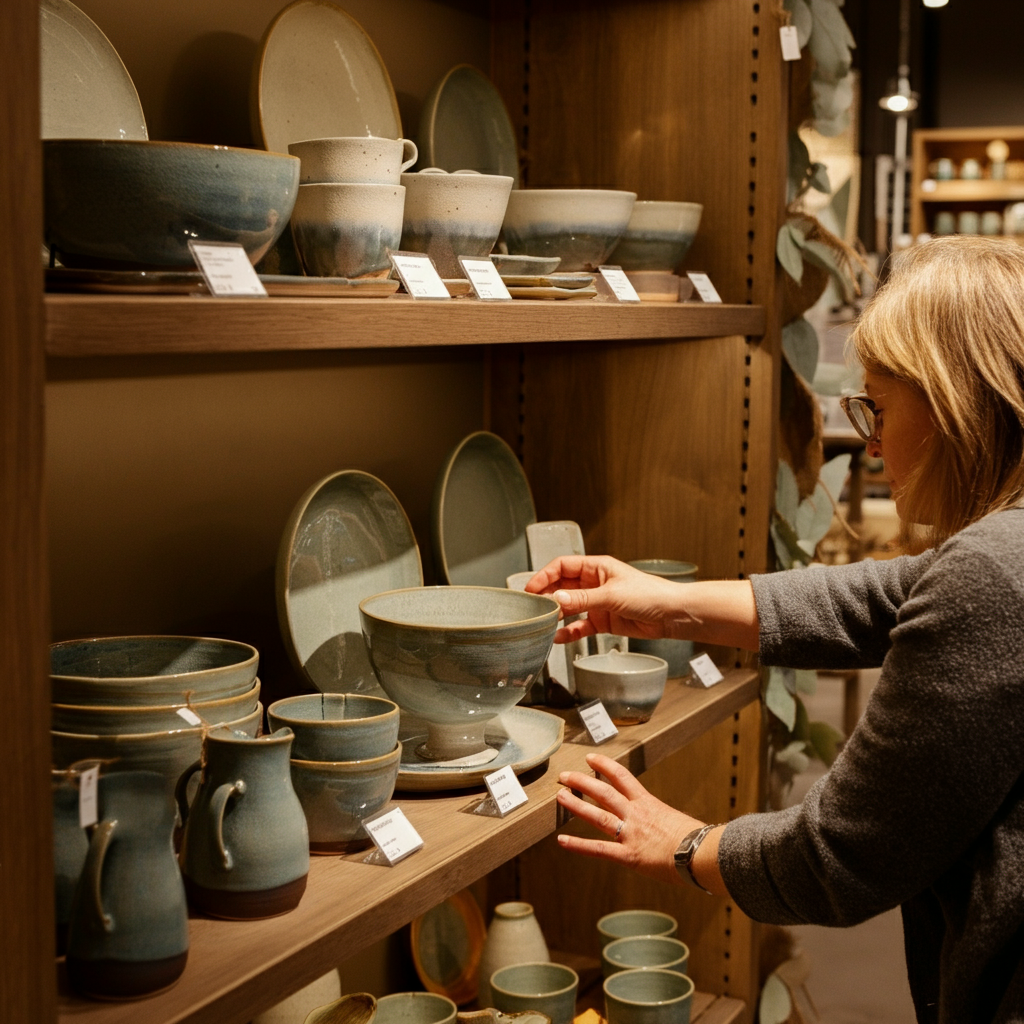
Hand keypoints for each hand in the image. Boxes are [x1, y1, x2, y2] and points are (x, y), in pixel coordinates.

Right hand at [527, 556, 760, 650]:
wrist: (671, 615)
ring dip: (556, 615)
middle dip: (547, 596)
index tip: (531, 588)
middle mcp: (594, 583)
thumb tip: (556, 599)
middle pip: (562, 586)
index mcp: (596, 567)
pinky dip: (569, 632)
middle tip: (533, 608)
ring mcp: (597, 602)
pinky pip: (580, 625)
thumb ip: (582, 599)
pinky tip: (558, 638)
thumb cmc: (649, 594)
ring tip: (542, 623)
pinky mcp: (603, 620)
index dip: (545, 576)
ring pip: (569, 607)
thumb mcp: (611, 595)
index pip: (562, 566)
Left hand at [555, 753, 701, 886]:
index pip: (622, 777)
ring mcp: (630, 834)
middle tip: (565, 775)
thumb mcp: (680, 822)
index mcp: (649, 803)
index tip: (591, 759)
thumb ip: (667, 822)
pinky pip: (598, 850)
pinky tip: (562, 841)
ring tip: (559, 796)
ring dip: (576, 805)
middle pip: (603, 792)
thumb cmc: (699, 841)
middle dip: (582, 782)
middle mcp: (636, 814)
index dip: (604, 766)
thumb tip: (673, 828)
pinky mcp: (628, 855)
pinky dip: (578, 846)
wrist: (703, 854)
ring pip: (597, 815)